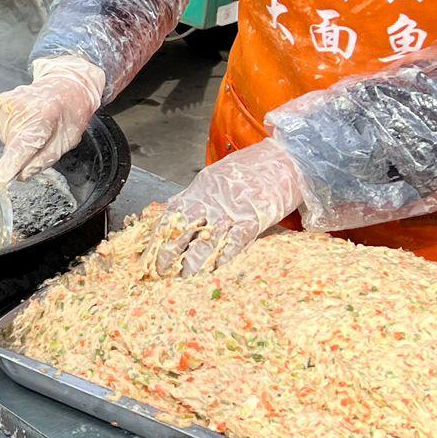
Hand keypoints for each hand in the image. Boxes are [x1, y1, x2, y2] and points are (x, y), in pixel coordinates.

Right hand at [0, 55, 105, 201]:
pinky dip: (12, 130)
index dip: (2, 174)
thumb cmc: (69, 115)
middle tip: (42, 137)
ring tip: (35, 124)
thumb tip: (19, 175)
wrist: (65, 84)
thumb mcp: (66, 142)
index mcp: (43, 119)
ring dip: (18, 140)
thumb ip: (43, 160)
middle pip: (12, 148)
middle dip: (23, 152)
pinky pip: (2, 129)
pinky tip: (25, 119)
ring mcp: (7, 103)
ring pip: (6, 140)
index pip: (18, 153)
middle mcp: (21, 109)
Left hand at [155, 138, 306, 274]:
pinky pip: (234, 244)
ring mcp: (233, 211)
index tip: (149, 251)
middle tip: (160, 271)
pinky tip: (213, 271)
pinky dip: (223, 259)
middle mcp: (212, 201)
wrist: (287, 159)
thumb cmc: (253, 167)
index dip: (159, 235)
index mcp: (200, 189)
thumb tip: (175, 207)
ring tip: (183, 278)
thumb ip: (197, 194)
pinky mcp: (254, 220)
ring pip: (206, 242)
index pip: (171, 214)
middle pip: (183, 231)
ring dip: (193, 263)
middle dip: (170, 254)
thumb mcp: (216, 175)